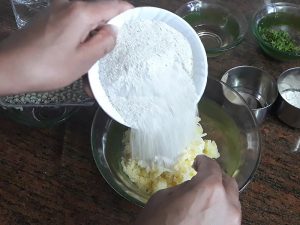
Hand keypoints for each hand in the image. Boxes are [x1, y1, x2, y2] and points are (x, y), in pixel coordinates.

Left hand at [0, 0, 131, 94]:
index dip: (128, 14)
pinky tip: (78, 56)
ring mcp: (57, 10)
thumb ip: (103, 43)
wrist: (8, 68)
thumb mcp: (83, 60)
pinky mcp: (49, 18)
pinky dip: (80, 38)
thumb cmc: (47, 67)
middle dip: (108, 31)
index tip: (138, 26)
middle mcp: (69, 4)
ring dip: (93, 38)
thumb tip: (113, 31)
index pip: (114, 5)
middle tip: (113, 52)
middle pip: (99, 12)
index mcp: (81, 12)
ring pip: (86, 21)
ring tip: (95, 60)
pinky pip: (72, 25)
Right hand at [135, 155, 240, 224]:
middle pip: (228, 183)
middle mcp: (227, 205)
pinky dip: (219, 212)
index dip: (204, 162)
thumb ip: (186, 187)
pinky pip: (227, 218)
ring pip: (231, 202)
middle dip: (216, 178)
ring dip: (219, 196)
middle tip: (203, 178)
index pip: (212, 167)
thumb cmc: (157, 222)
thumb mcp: (165, 196)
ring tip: (203, 199)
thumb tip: (194, 187)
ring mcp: (231, 223)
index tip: (198, 162)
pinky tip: (204, 214)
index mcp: (209, 188)